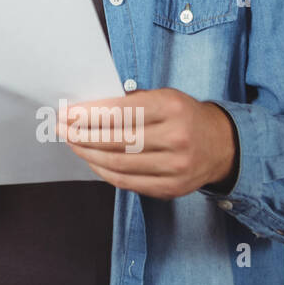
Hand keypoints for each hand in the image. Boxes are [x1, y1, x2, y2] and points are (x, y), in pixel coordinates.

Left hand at [56, 88, 236, 199]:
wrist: (222, 145)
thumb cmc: (183, 115)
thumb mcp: (163, 96)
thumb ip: (130, 102)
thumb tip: (85, 109)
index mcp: (171, 108)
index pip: (120, 112)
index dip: (88, 114)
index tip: (66, 113)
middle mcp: (176, 138)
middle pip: (116, 140)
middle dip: (81, 134)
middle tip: (62, 128)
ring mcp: (175, 167)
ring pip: (118, 164)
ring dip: (88, 154)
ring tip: (73, 143)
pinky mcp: (171, 188)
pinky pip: (127, 182)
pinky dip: (103, 172)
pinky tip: (92, 160)